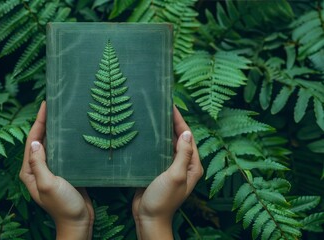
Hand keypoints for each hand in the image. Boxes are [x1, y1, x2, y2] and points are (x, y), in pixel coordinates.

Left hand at [19, 102, 93, 239]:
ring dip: (55, 130)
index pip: (32, 141)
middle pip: (40, 140)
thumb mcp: (48, 183)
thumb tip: (35, 142)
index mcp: (30, 171)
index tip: (45, 105)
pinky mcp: (64, 172)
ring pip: (51, 145)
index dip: (38, 122)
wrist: (79, 221)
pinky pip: (62, 152)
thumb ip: (39, 163)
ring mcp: (51, 170)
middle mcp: (38, 169)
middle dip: (45, 122)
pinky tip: (72, 132)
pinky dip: (65, 141)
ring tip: (63, 114)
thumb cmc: (63, 205)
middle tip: (54, 104)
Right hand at [132, 106, 202, 239]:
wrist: (148, 217)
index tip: (172, 106)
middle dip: (171, 123)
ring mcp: (170, 168)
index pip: (188, 138)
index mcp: (192, 166)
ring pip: (167, 144)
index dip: (180, 121)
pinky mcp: (157, 171)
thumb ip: (183, 155)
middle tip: (161, 107)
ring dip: (161, 132)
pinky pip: (157, 152)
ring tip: (152, 116)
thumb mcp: (175, 175)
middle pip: (178, 139)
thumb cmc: (163, 199)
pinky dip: (153, 142)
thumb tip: (187, 133)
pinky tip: (145, 134)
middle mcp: (183, 165)